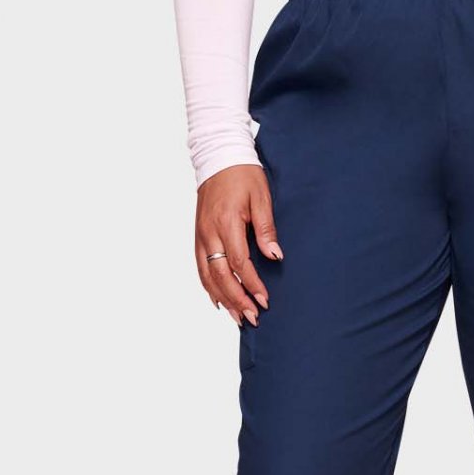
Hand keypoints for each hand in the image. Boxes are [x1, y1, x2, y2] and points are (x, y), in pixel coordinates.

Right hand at [195, 165, 282, 325]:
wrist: (218, 157)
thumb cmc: (243, 175)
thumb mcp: (261, 197)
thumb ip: (266, 229)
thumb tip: (275, 256)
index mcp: (226, 222)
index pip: (239, 263)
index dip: (251, 284)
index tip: (265, 300)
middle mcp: (209, 233)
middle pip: (220, 275)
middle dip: (237, 299)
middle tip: (252, 317)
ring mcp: (200, 235)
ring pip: (207, 275)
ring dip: (222, 298)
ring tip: (237, 317)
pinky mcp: (198, 236)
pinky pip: (200, 267)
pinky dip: (208, 286)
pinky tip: (218, 300)